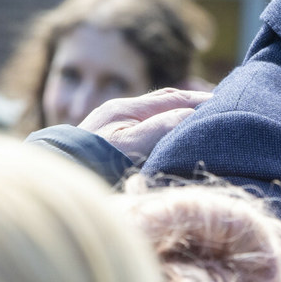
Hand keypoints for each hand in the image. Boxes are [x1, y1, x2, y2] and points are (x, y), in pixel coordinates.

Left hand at [77, 88, 213, 161]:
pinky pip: (147, 127)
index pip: (171, 97)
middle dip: (191, 102)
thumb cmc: (91, 165)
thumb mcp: (127, 146)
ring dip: (178, 113)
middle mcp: (119, 112)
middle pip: (163, 100)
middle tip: (218, 106)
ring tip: (201, 118)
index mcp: (124, 108)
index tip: (222, 103)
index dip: (198, 99)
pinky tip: (174, 136)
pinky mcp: (111, 141)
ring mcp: (113, 126)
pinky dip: (166, 126)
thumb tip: (190, 113)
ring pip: (155, 113)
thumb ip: (159, 127)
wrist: (58, 185)